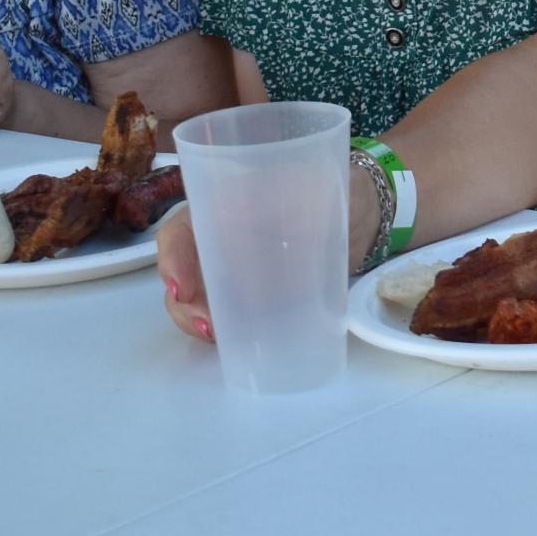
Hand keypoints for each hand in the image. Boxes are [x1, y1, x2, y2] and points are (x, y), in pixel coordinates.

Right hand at [157, 181, 385, 346]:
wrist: (364, 217)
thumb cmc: (333, 192)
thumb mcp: (315, 191)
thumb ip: (290, 208)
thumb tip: (248, 232)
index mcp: (221, 204)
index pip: (179, 231)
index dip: (172, 260)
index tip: (182, 290)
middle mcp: (218, 238)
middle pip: (181, 273)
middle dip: (184, 304)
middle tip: (207, 325)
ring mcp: (234, 270)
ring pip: (197, 299)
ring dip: (197, 321)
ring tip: (217, 337)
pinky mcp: (255, 295)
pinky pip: (228, 315)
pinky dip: (225, 331)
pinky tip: (235, 343)